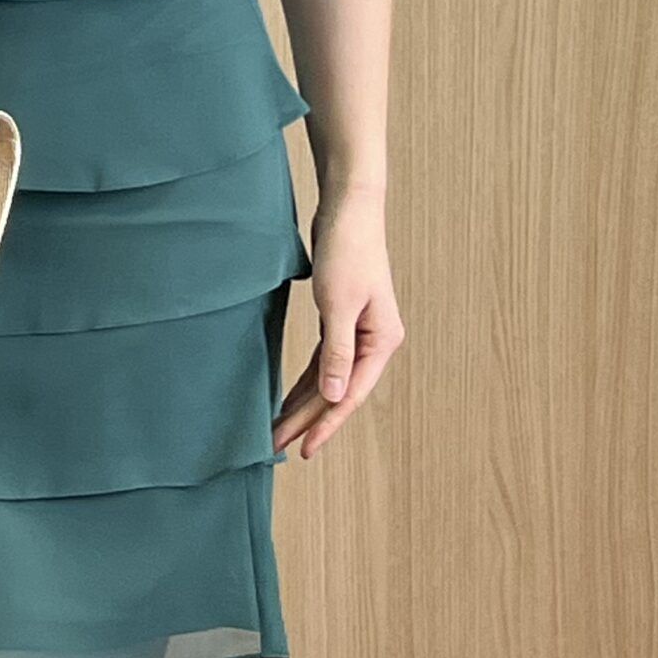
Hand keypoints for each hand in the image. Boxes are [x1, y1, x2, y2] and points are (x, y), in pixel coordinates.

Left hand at [269, 189, 402, 459]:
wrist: (348, 208)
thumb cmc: (347, 250)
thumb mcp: (338, 304)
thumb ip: (337, 353)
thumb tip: (335, 397)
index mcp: (381, 341)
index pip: (351, 395)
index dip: (326, 424)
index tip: (304, 449)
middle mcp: (374, 341)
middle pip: (339, 390)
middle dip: (308, 418)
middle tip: (276, 444)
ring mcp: (359, 331)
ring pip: (329, 378)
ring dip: (304, 402)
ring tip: (278, 428)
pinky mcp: (342, 319)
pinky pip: (324, 360)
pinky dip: (306, 379)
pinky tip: (289, 395)